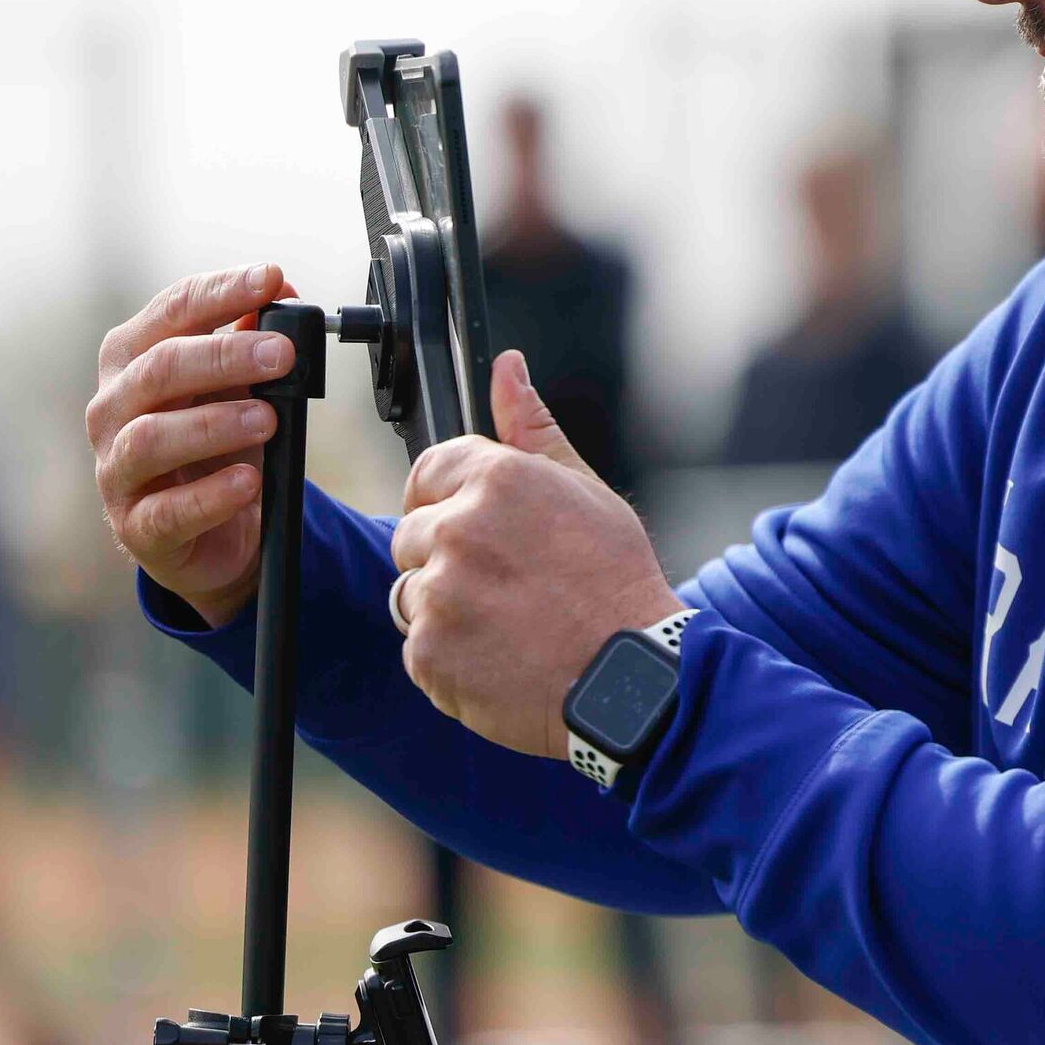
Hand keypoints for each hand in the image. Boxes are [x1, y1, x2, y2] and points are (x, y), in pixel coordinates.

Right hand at [87, 263, 299, 628]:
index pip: (171, 312)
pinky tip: (250, 481)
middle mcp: (113, 408)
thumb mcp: (235, 388)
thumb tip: (281, 291)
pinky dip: (212, 495)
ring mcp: (118, 469)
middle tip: (283, 354)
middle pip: (158, 369)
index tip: (271, 278)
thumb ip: (252, 341)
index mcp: (134, 360)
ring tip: (269, 419)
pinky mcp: (137, 526)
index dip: (220, 292)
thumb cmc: (215, 446)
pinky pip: (167, 511)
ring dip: (216, 423)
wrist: (208, 533)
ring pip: (151, 438)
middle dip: (224, 355)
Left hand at [389, 351, 681, 756]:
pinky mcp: (430, 653)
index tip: (479, 531)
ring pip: (413, 594)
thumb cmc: (616, 582)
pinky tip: (501, 658)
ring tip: (509, 625)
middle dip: (449, 559)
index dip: (448, 501)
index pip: (426, 473)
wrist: (631, 677)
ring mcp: (440, 594)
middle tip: (510, 586)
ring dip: (448, 610)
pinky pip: (418, 649)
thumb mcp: (584, 490)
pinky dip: (451, 659)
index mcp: (496, 480)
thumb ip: (533, 428)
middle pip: (413, 536)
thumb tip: (508, 367)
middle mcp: (460, 530)